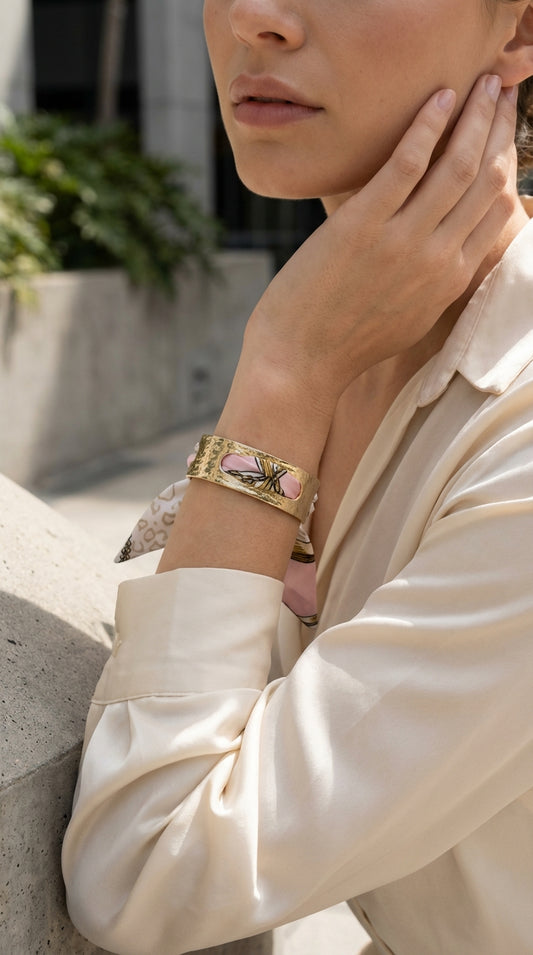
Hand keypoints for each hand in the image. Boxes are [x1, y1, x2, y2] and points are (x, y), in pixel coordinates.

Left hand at [241, 74, 517, 416]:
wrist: (301, 364)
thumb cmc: (345, 343)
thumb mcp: (407, 318)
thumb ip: (432, 282)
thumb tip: (443, 250)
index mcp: (451, 280)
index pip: (497, 210)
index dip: (506, 165)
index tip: (503, 135)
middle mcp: (439, 259)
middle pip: (486, 181)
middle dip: (500, 129)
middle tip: (502, 92)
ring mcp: (403, 242)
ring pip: (457, 166)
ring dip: (476, 117)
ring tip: (484, 84)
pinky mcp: (364, 227)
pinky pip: (408, 164)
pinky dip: (427, 126)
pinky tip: (438, 97)